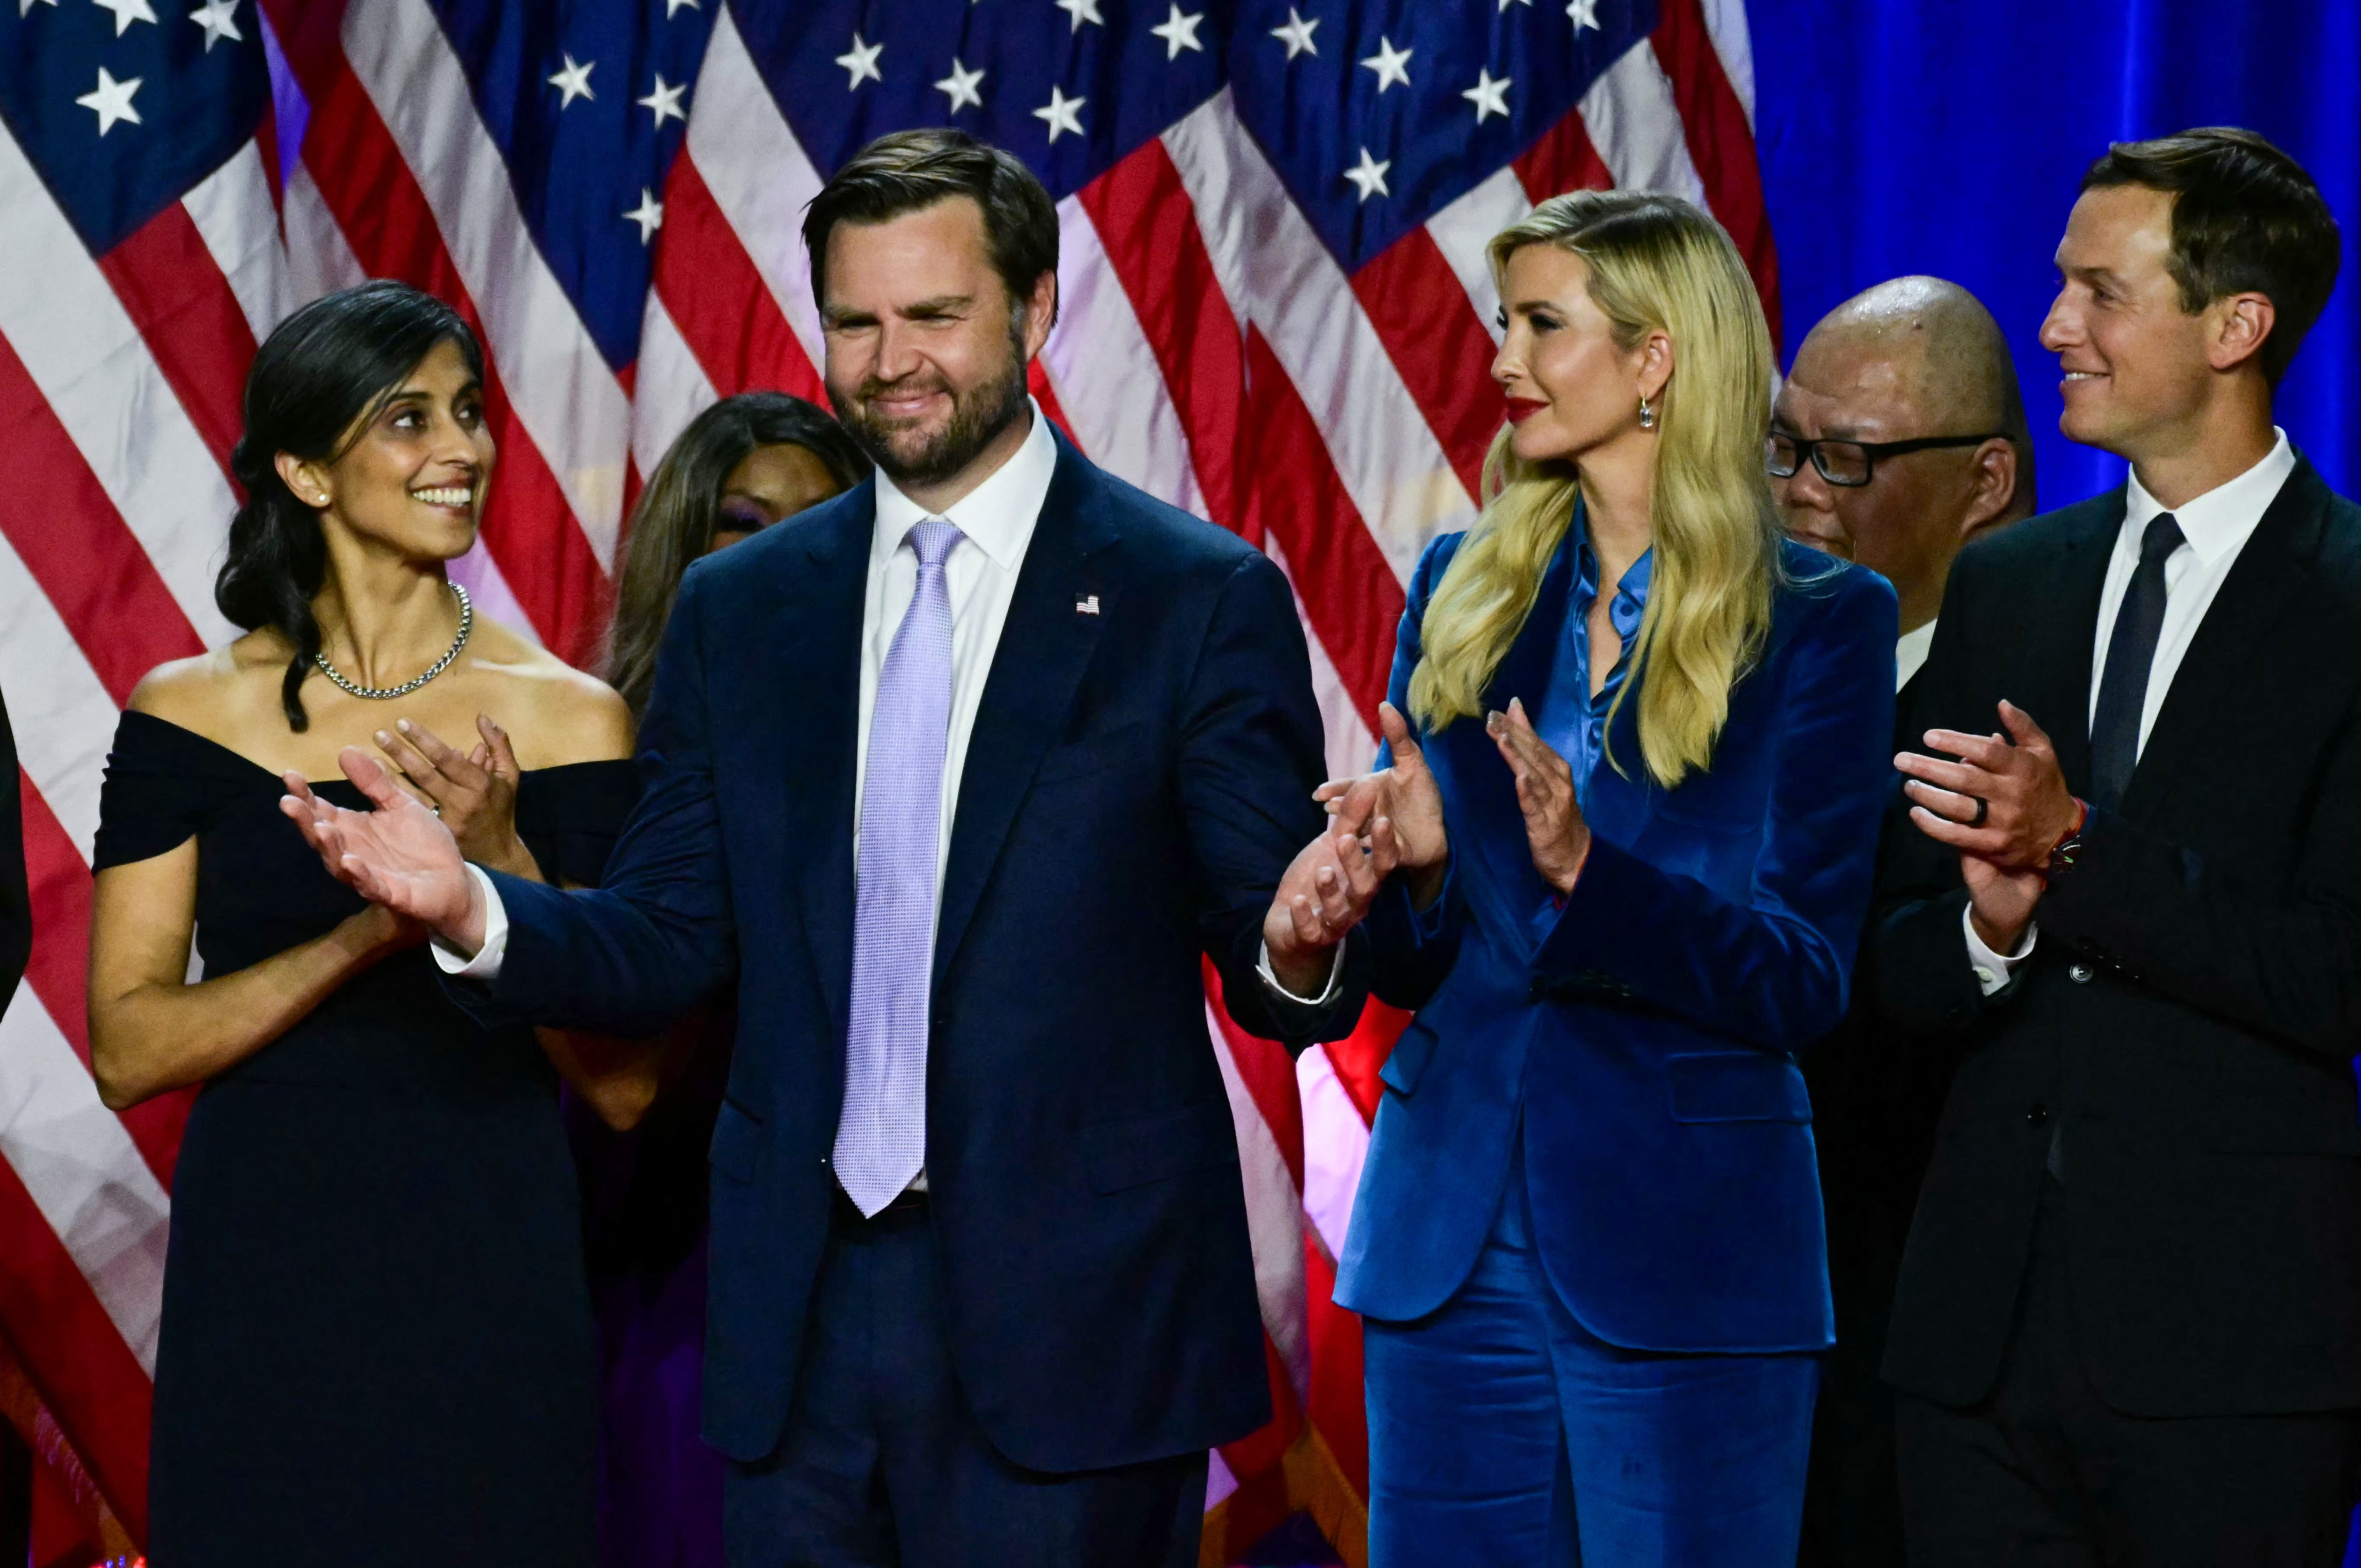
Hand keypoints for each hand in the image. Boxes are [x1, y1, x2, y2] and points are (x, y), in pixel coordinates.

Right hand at [281, 748, 485, 952]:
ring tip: (319, 827)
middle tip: (288, 802)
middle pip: (321, 836)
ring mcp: (368, 874)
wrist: (453, 879)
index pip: (321, 810)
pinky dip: (359, 874)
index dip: (304, 794)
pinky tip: (351, 861)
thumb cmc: (422, 843)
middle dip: (305, 820)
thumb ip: (375, 783)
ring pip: (339, 862)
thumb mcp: (400, 805)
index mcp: (353, 828)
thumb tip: (346, 749)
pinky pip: (370, 885)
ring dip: (329, 845)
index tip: (290, 774)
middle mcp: (352, 851)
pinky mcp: (389, 893)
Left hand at [374, 715, 539, 880]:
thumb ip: (499, 745)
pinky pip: (412, 813)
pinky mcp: (434, 836)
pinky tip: (377, 788)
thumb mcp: (509, 775)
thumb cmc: (501, 808)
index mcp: (479, 784)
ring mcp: (445, 821)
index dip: (424, 740)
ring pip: (414, 795)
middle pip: (426, 774)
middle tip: (379, 734)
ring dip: (390, 776)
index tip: (403, 723)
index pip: (447, 758)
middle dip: (401, 753)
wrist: (499, 854)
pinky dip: (393, 799)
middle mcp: (461, 802)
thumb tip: (481, 718)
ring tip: (369, 758)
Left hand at [1262, 819, 1402, 995]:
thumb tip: (1368, 785)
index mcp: (1364, 879)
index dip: (1383, 845)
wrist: (1289, 921)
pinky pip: (1310, 930)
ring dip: (1331, 891)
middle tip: (1347, 839)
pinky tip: (1298, 901)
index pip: (1381, 863)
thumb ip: (1351, 820)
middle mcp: (1354, 902)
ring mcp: (1334, 921)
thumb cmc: (1318, 879)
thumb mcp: (1332, 846)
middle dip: (1357, 863)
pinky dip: (1305, 917)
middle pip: (1364, 886)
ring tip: (1322, 871)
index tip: (1382, 819)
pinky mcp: (1311, 935)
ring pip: (1339, 910)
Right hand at [1315, 701, 1446, 905]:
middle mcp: (1367, 814)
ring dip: (1354, 830)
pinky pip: (1382, 851)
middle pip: (1351, 811)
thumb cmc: (1422, 797)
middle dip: (1341, 809)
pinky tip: (1371, 842)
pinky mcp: (1389, 855)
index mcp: (1369, 791)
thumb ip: (1398, 736)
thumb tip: (1384, 703)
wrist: (1440, 830)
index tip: (1318, 794)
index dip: (1334, 790)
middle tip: (1330, 809)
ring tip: (1348, 829)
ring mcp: (1375, 836)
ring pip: (1360, 832)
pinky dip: (1377, 845)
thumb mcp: (1412, 763)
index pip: (1347, 788)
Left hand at [1486, 698, 1588, 894]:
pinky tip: (1520, 779)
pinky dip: (1528, 791)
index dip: (1517, 726)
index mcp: (1558, 770)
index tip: (1497, 711)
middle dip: (1513, 735)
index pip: (1535, 743)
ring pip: (1534, 775)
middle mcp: (1558, 782)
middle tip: (1492, 718)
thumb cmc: (1557, 815)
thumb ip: (1530, 748)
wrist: (1576, 857)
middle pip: (1534, 754)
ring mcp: (1554, 803)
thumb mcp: (1545, 779)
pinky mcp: (1546, 824)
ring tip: (1502, 739)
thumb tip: (1515, 713)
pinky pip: (1536, 805)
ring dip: (1518, 756)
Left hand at [1895, 700, 2080, 955]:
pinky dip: (1932, 825)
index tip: (1928, 737)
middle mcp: (2011, 794)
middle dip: (1928, 768)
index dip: (1955, 742)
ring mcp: (2002, 822)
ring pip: (1957, 807)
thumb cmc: (2044, 784)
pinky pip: (1956, 835)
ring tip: (1908, 784)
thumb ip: (2023, 726)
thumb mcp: (2043, 751)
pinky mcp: (1993, 845)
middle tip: (1901, 760)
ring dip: (1927, 795)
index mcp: (2022, 768)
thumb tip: (2002, 703)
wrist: (2062, 832)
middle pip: (1964, 779)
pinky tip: (1916, 813)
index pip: (1985, 751)